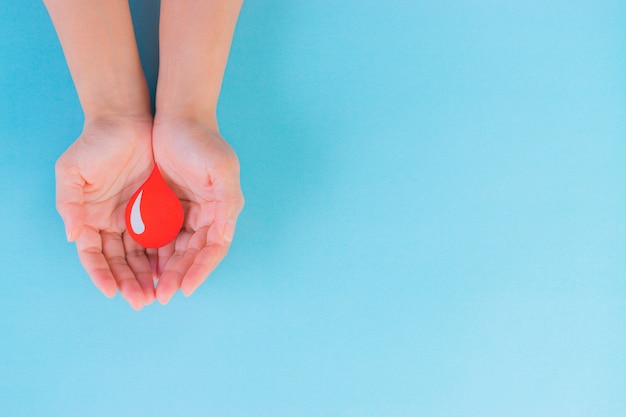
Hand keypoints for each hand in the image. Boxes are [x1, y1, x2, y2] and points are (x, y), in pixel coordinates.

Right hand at [56, 117, 155, 309]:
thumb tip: (72, 236)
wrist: (127, 121)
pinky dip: (165, 256)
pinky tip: (171, 271)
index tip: (112, 290)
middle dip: (129, 282)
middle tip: (141, 300)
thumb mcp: (72, 171)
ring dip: (147, 276)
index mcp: (89, 219)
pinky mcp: (158, 211)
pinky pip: (162, 239)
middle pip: (120, 262)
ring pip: (142, 256)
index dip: (101, 274)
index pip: (94, 256)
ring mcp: (135, 219)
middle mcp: (112, 224)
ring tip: (157, 293)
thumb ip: (69, 204)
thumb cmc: (95, 145)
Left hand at [151, 117, 243, 303]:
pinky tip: (138, 267)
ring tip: (148, 290)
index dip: (200, 270)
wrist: (178, 116)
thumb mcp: (221, 169)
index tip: (184, 288)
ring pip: (173, 251)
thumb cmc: (203, 142)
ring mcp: (183, 213)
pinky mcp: (162, 208)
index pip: (212, 250)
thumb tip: (223, 237)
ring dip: (163, 271)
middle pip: (191, 255)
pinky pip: (156, 236)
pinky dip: (150, 254)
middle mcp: (204, 217)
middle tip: (160, 295)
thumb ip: (226, 203)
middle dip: (177, 276)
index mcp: (220, 211)